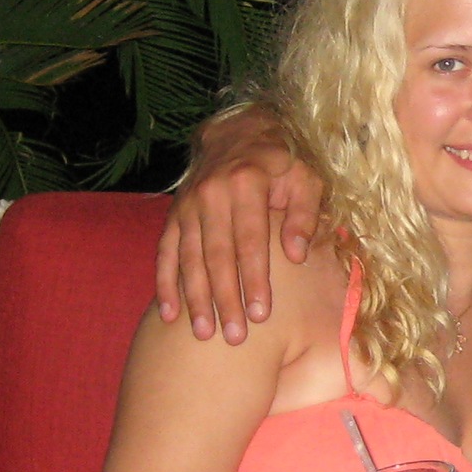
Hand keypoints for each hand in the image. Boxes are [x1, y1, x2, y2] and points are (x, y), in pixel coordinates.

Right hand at [154, 107, 323, 342]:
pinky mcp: (173, 216)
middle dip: (225, 299)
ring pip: (189, 259)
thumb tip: (297, 254)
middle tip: (234, 337)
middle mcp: (211, 195)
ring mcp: (187, 206)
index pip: (250, 241)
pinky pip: (165, 254)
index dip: (255, 279)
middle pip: (217, 256)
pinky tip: (169, 316)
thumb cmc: (281, 164)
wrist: (238, 134)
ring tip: (203, 333)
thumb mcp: (305, 178)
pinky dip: (165, 285)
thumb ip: (305, 215)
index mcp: (246, 184)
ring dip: (195, 299)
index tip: (262, 314)